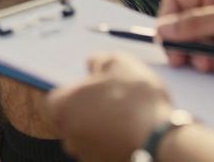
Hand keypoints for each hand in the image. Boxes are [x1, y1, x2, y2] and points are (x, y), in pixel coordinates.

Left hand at [47, 53, 174, 161]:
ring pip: (88, 135)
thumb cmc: (136, 100)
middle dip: (86, 109)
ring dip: (101, 126)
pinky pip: (104, 149)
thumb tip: (92, 64)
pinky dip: (113, 140)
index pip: (51, 99)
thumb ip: (99, 60)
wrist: (162, 141)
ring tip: (127, 115)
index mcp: (61, 108)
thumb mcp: (120, 63)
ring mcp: (85, 155)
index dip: (70, 91)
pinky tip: (133, 131)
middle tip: (110, 98)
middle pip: (70, 118)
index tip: (88, 87)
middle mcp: (67, 136)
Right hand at [157, 0, 213, 77]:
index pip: (177, 3)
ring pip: (201, 45)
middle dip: (185, 44)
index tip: (167, 42)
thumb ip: (196, 24)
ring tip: (213, 64)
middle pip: (186, 27)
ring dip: (202, 56)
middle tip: (183, 61)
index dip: (168, 22)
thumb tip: (162, 29)